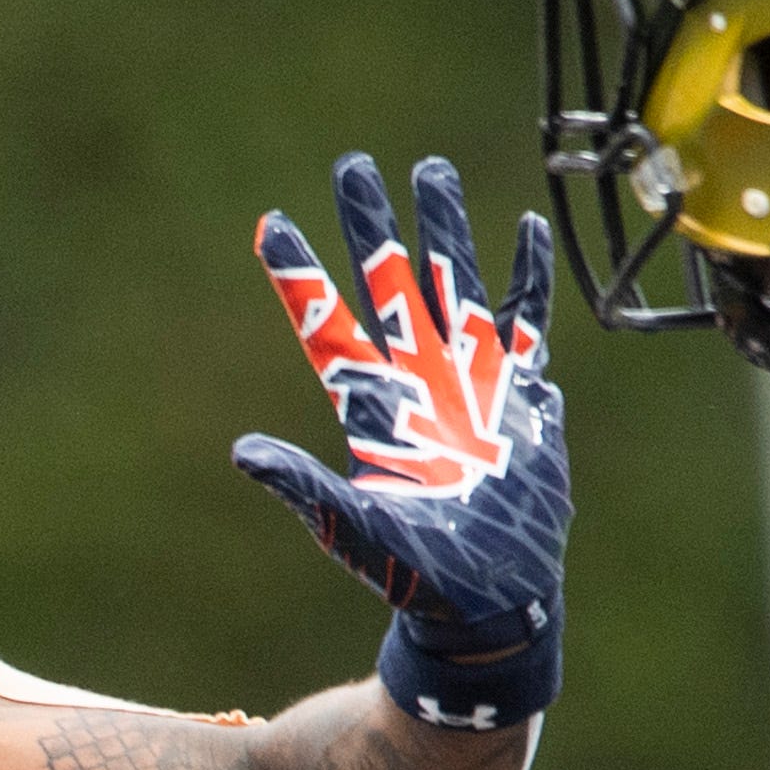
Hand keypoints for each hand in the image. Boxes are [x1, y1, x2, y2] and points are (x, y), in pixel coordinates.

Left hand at [238, 154, 570, 732]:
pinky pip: (526, 321)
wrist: (488, 606)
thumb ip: (304, 486)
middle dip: (372, 225)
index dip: (299, 274)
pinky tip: (524, 230)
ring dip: (442, 230)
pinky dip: (526, 277)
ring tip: (430, 169)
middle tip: (352, 164)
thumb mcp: (352, 530)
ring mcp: (471, 383)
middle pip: (389, 284)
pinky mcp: (522, 399)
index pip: (327, 323)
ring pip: (453, 285)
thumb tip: (243, 451)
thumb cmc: (416, 579)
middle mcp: (416, 382)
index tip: (268, 223)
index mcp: (371, 407)